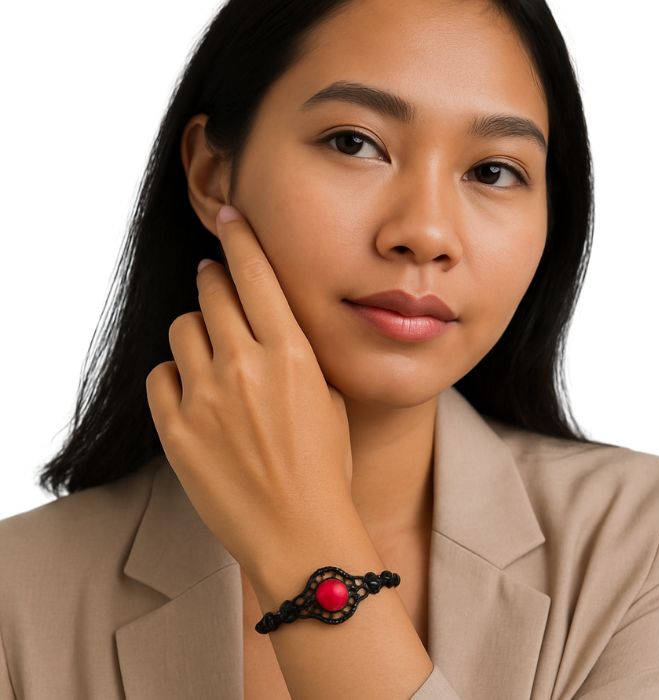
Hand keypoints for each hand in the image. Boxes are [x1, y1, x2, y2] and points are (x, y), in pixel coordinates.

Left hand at [145, 205, 354, 575]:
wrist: (299, 533)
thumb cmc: (324, 468)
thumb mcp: (328, 398)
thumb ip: (295, 354)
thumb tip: (267, 323)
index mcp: (291, 355)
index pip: (256, 273)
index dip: (239, 236)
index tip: (229, 215)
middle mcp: (244, 366)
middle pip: (213, 291)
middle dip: (216, 281)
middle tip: (218, 285)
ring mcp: (205, 398)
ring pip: (183, 328)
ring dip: (198, 331)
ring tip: (213, 354)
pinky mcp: (177, 429)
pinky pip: (162, 376)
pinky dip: (177, 376)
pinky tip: (197, 394)